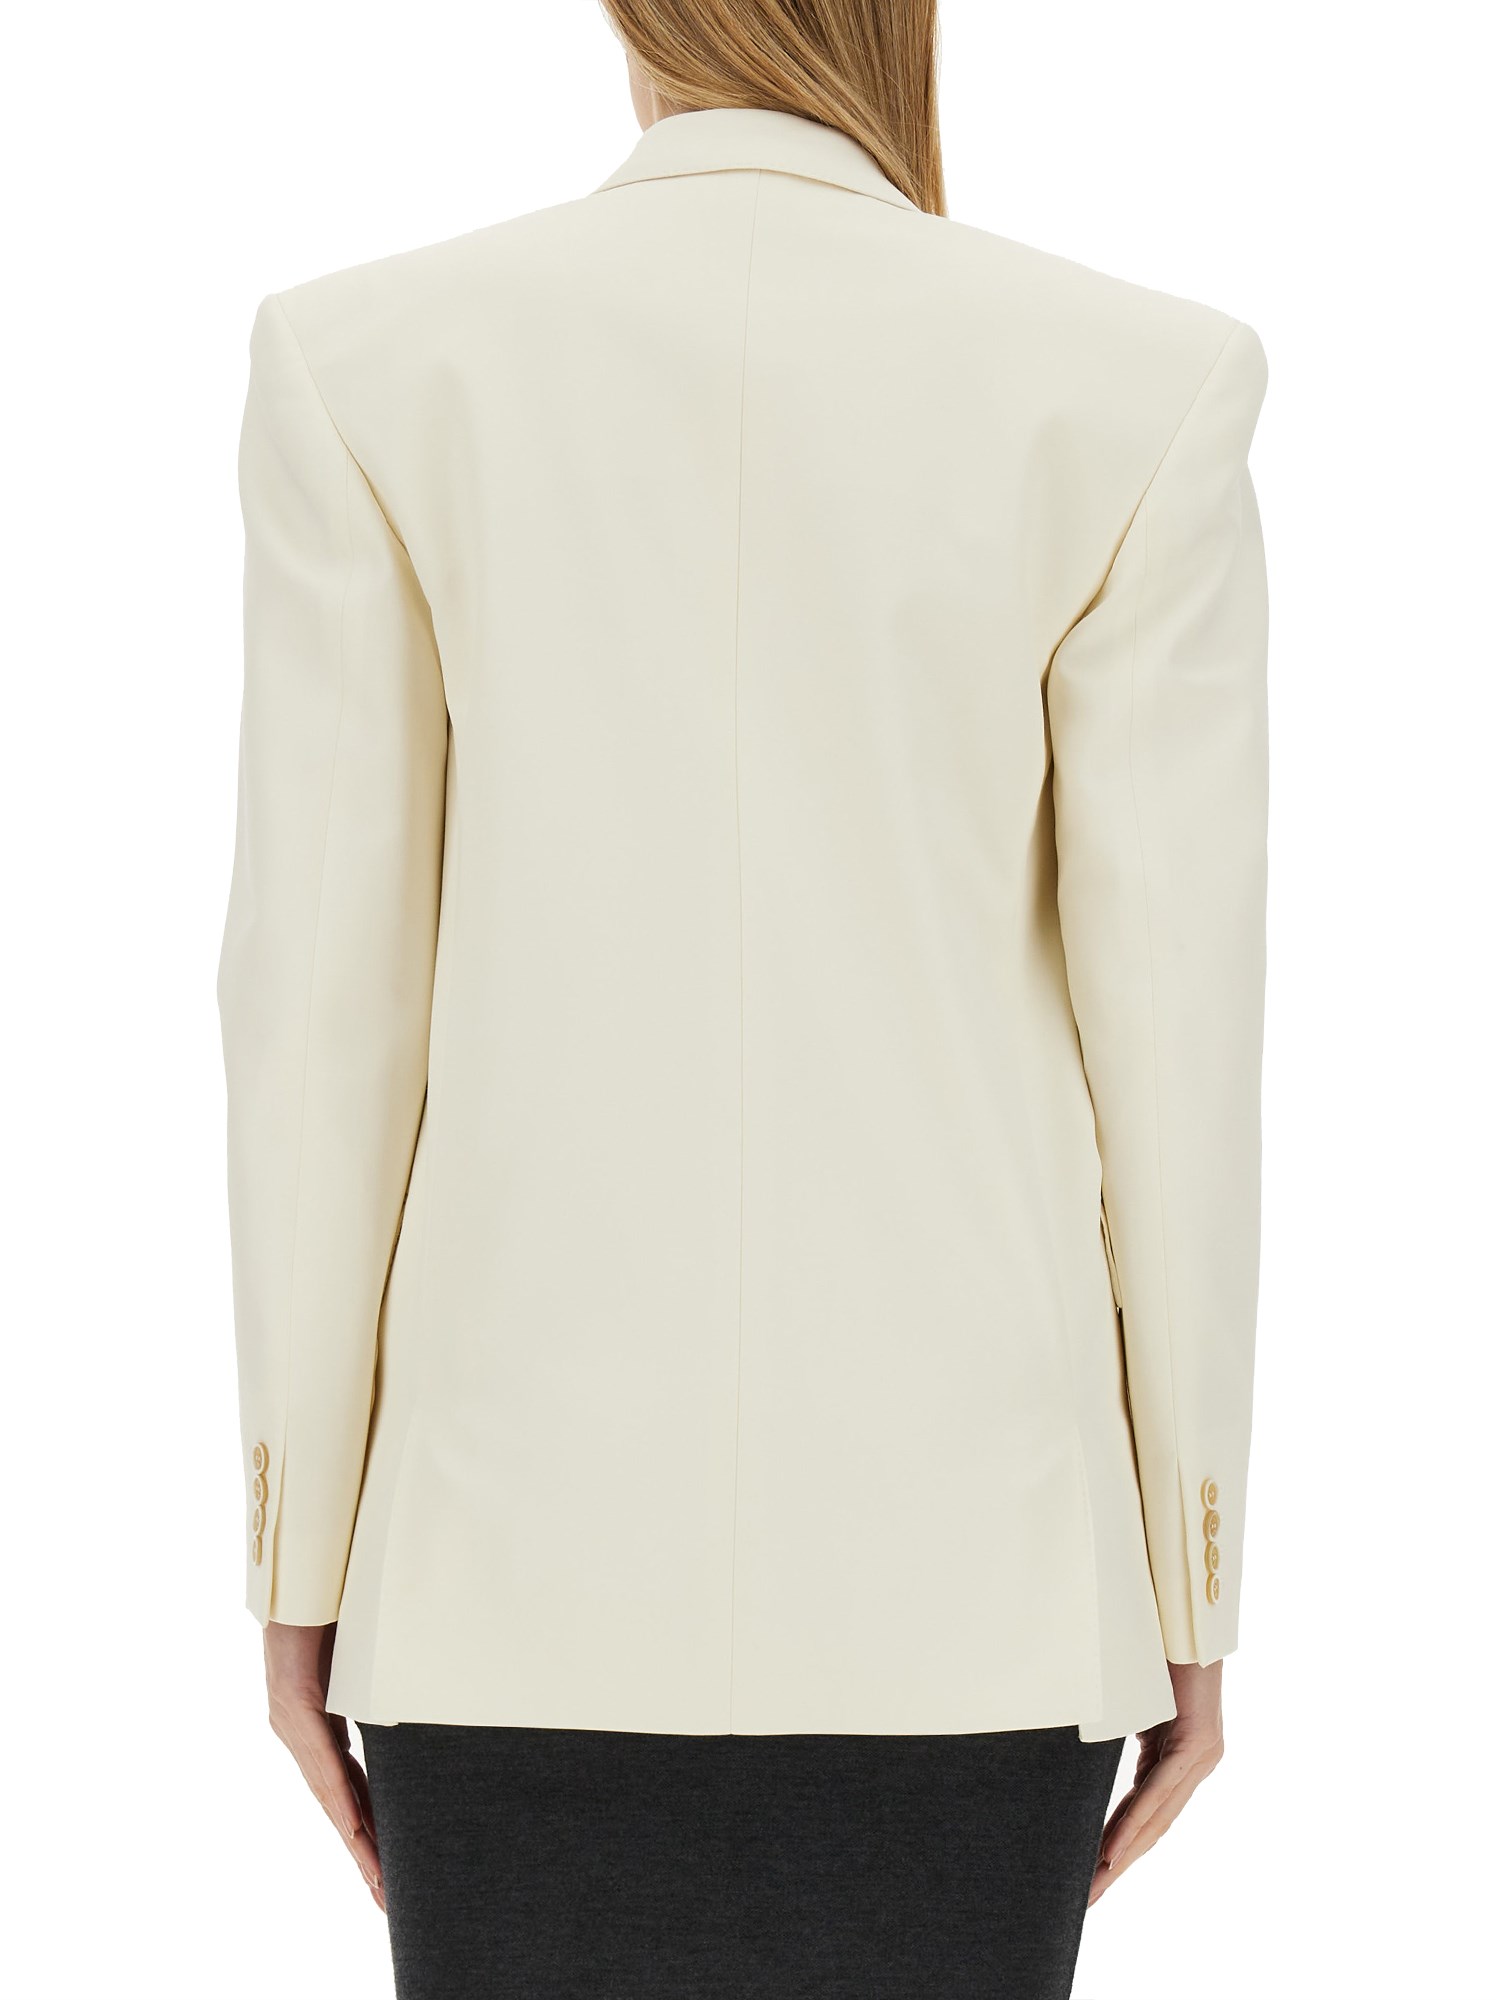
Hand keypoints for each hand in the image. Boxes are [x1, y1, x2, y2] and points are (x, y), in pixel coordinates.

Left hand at [264, 1621, 384, 1910]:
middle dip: (362, 1852)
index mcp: (316, 1726)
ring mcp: (293, 1722)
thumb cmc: (329, 1612)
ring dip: (354, 1838)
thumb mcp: (360, 1666)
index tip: (382, 1866)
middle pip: (337, 1804)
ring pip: (329, 1793)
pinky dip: (341, 1797)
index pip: (345, 1788)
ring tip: (376, 1877)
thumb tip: (406, 1706)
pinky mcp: (294, 1706)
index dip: (364, 1827)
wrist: (301, 1578)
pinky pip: (323, 1761)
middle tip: (383, 1895)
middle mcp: (298, 1733)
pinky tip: (354, 1827)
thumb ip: (372, 1694)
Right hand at [1087, 1659, 1223, 1905]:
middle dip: (1117, 1865)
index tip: (1091, 1877)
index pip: (1146, 1815)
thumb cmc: (1156, 1650)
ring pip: (1158, 1817)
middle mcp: (1198, 1764)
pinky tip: (1114, 1849)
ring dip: (1123, 1854)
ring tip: (1095, 1883)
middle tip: (1088, 1899)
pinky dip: (1135, 1822)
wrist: (1183, 1614)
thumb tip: (1080, 1752)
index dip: (1118, 1847)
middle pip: (1153, 1827)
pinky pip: (1160, 1792)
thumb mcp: (1131, 1705)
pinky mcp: (1197, 1744)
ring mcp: (1202, 1756)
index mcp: (1180, 1757)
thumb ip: (1121, 1735)